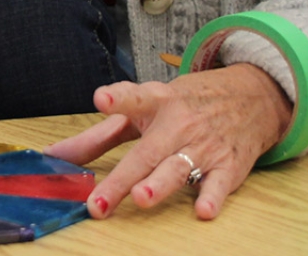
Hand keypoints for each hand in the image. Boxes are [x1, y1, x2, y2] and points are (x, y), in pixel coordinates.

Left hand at [44, 63, 292, 220]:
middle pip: (147, 153)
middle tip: (97, 203)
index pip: (134, 98)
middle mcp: (180, 123)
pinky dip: (213, 197)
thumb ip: (98, 135)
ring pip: (179, 168)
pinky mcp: (230, 165)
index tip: (100, 99)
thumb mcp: (142, 111)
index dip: (118, 98)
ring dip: (161, 184)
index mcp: (156, 102)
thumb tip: (55, 157)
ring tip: (142, 198)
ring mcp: (205, 145)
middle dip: (122, 179)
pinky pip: (221, 184)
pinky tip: (203, 210)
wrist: (252, 96)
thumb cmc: (184, 105)